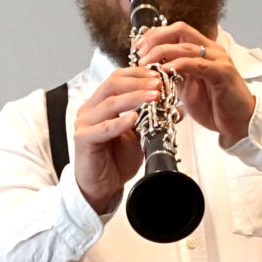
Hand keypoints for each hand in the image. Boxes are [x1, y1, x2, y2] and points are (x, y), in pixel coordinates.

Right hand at [69, 66, 163, 213]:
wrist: (102, 187)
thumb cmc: (116, 160)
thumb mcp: (140, 136)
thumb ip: (154, 120)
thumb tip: (178, 108)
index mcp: (101, 103)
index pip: (118, 78)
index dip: (138, 74)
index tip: (159, 75)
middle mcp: (90, 109)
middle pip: (113, 85)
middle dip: (138, 82)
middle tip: (159, 84)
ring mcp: (85, 123)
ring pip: (110, 103)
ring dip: (134, 98)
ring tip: (154, 97)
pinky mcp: (83, 139)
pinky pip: (104, 128)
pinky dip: (120, 122)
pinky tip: (134, 118)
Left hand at [135, 22, 254, 145]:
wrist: (238, 122)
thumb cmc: (214, 106)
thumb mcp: (187, 88)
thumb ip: (173, 75)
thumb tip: (152, 69)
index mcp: (202, 50)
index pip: (177, 31)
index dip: (156, 35)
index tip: (138, 48)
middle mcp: (211, 50)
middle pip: (180, 30)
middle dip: (156, 39)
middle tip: (139, 54)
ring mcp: (218, 59)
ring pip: (186, 46)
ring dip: (162, 52)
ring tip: (145, 63)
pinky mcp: (223, 72)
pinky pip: (198, 64)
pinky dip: (179, 65)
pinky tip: (165, 69)